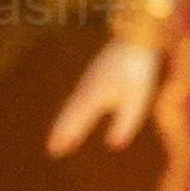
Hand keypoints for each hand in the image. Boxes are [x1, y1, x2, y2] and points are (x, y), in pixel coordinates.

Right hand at [48, 37, 156, 153]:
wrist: (134, 38)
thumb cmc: (137, 71)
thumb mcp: (136, 102)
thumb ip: (124, 124)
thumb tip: (113, 144)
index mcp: (93, 98)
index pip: (75, 122)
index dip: (66, 137)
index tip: (54, 151)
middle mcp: (85, 90)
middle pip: (69, 114)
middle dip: (61, 132)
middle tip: (52, 149)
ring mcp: (88, 80)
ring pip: (72, 105)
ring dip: (65, 121)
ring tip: (60, 135)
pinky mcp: (95, 74)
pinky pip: (79, 97)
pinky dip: (73, 109)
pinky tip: (76, 111)